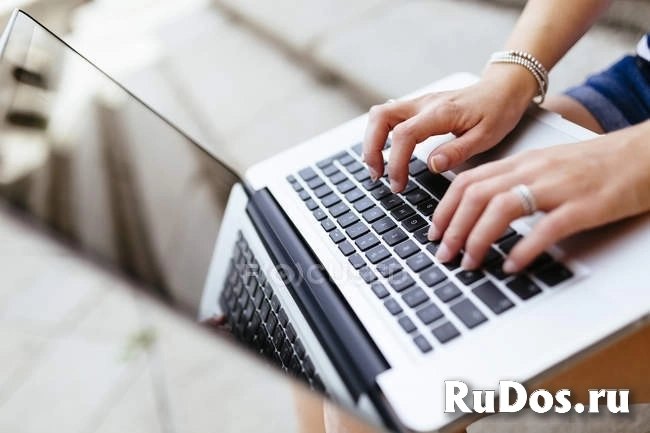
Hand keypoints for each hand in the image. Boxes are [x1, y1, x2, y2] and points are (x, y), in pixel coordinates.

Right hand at [362, 65, 537, 192]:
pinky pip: (389, 118)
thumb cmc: (498, 110)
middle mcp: (424, 104)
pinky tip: (386, 155)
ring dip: (372, 142)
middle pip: (380, 118)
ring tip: (377, 168)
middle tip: (376, 175)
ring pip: (380, 116)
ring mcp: (419, 104)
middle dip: (371, 148)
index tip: (398, 184)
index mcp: (440, 112)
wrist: (503, 88)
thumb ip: (458, 151)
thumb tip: (432, 165)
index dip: (396, 163)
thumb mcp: (487, 136)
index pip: (404, 135)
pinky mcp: (418, 108)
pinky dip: (381, 137)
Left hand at [429, 121, 649, 272]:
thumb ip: (513, 182)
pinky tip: (512, 266)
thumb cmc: (594, 165)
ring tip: (469, 263)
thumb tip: (479, 209)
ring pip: (501, 207)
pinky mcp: (583, 206)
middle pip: (477, 195)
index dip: (444, 208)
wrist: (644, 154)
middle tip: (443, 255)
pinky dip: (523, 249)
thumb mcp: (545, 166)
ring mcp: (558, 186)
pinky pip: (545, 228)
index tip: (433, 232)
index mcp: (521, 162)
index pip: (469, 181)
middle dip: (453, 228)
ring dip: (478, 238)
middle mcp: (533, 170)